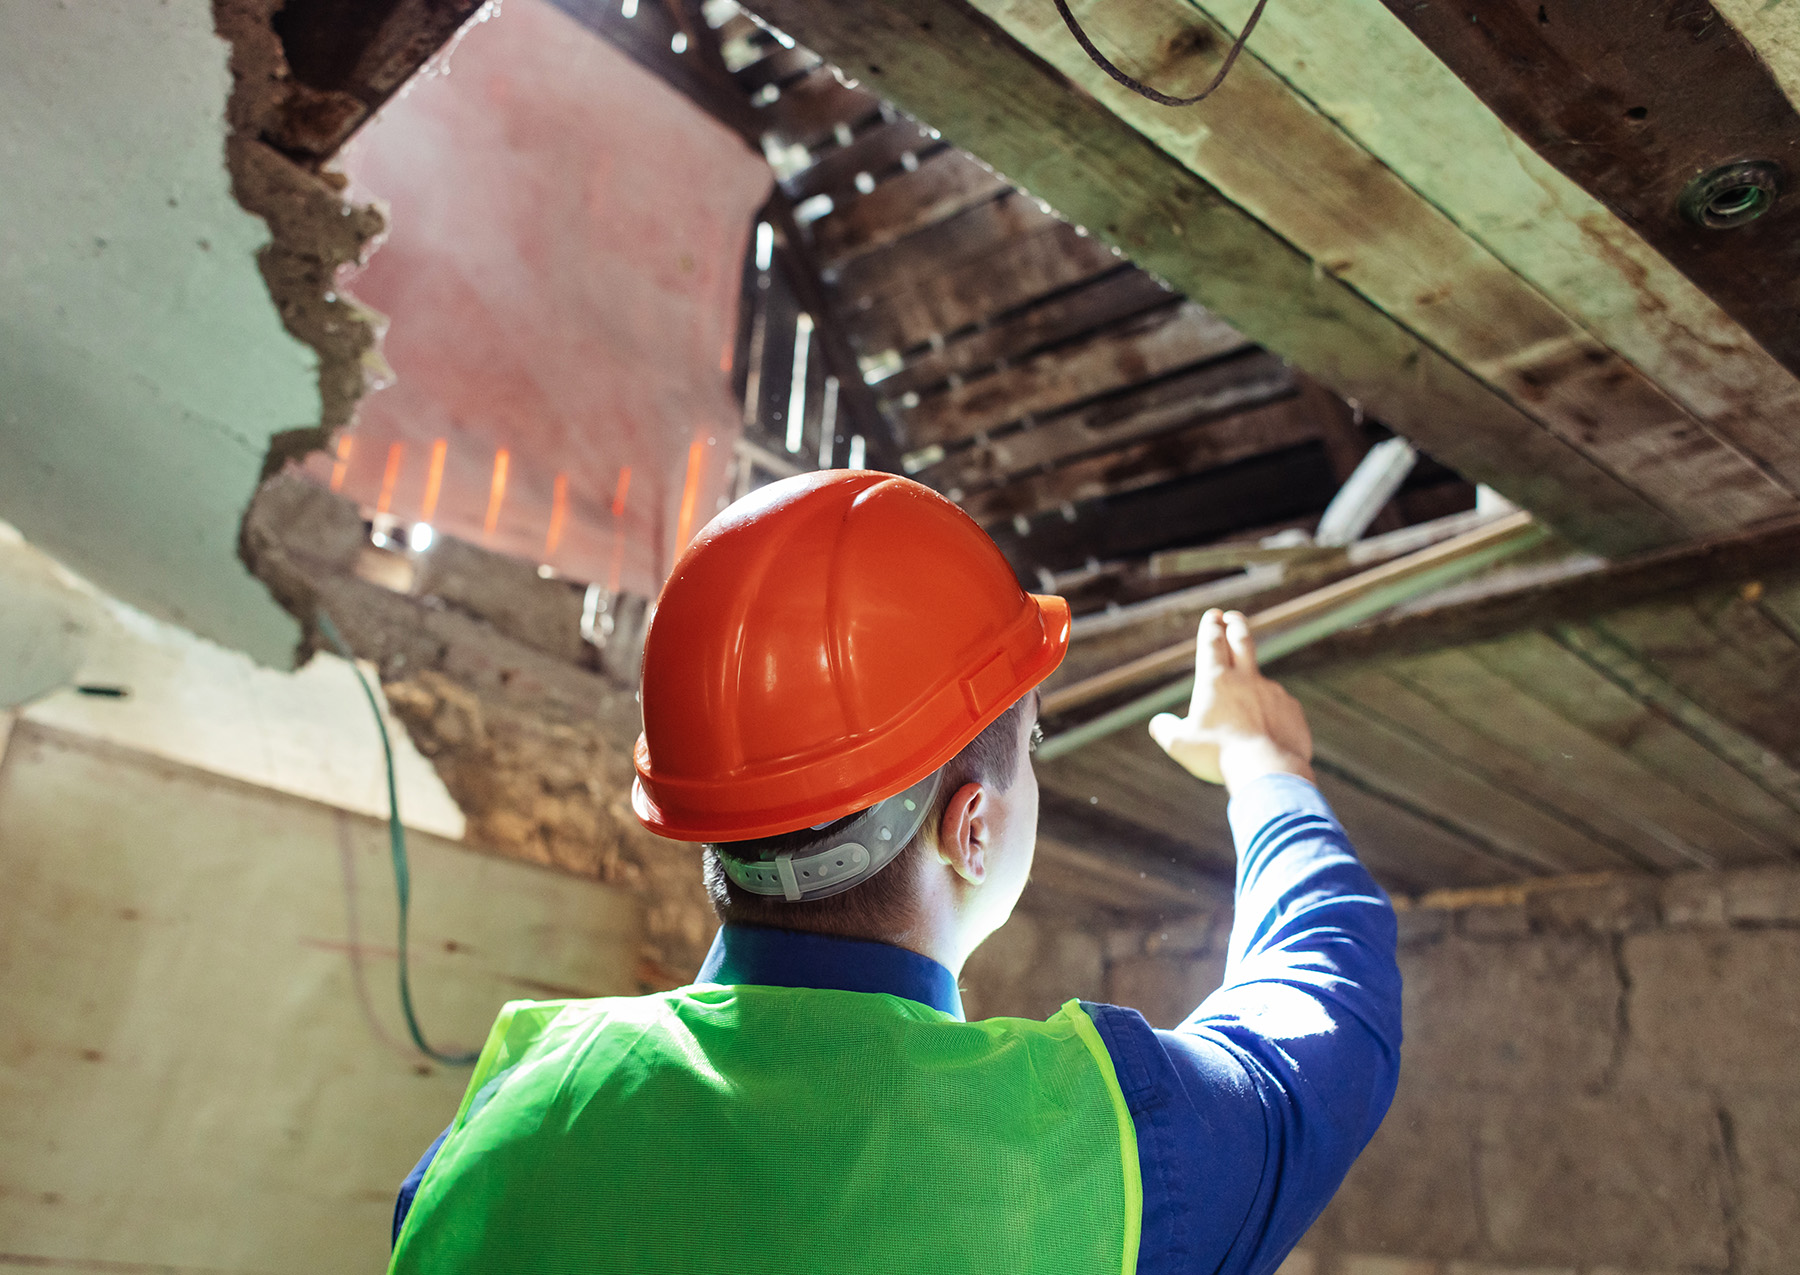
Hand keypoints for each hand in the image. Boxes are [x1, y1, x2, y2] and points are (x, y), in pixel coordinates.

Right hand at [1149, 609, 1314, 792]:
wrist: (1267, 769)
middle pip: (1242, 641)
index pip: (1212, 642)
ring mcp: (1272, 692)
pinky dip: (1271, 713)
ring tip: (1245, 712)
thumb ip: (1165, 730)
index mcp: (1215, 681)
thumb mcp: (1180, 745)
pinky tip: (1266, 733)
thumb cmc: (1219, 756)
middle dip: (1236, 625)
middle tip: (1233, 617)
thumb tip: (1159, 723)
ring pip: (1260, 681)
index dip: (1211, 626)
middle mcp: (1245, 679)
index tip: (1213, 616)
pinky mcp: (1291, 709)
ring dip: (1252, 686)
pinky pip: (1279, 706)